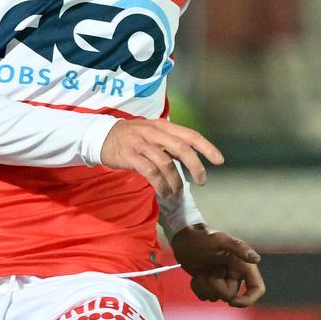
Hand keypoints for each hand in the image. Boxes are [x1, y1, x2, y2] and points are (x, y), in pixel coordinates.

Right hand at [99, 119, 223, 194]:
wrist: (100, 136)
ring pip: (166, 163)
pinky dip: (160, 185)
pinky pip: (150, 172)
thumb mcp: (152, 133)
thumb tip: (190, 157)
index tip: (219, 161)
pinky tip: (164, 192)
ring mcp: (142, 144)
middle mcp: (154, 133)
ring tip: (177, 193)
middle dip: (195, 166)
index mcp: (163, 126)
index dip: (207, 147)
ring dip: (176, 181)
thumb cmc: (130, 137)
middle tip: (202, 181)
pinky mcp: (131, 156)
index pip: (190, 135)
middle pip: (181, 148)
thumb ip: (170, 142)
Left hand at [171, 225, 264, 307]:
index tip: (232, 302)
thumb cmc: (201, 237)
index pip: (257, 288)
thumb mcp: (219, 240)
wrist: (183, 238)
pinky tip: (196, 275)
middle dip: (214, 284)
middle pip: (229, 295)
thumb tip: (256, 259)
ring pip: (216, 297)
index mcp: (243, 264)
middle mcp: (235, 274)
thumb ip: (238, 248)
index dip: (248, 300)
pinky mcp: (209, 284)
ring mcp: (222, 280)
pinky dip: (198, 288)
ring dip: (204, 285)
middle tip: (208, 269)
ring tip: (201, 270)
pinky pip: (205, 296)